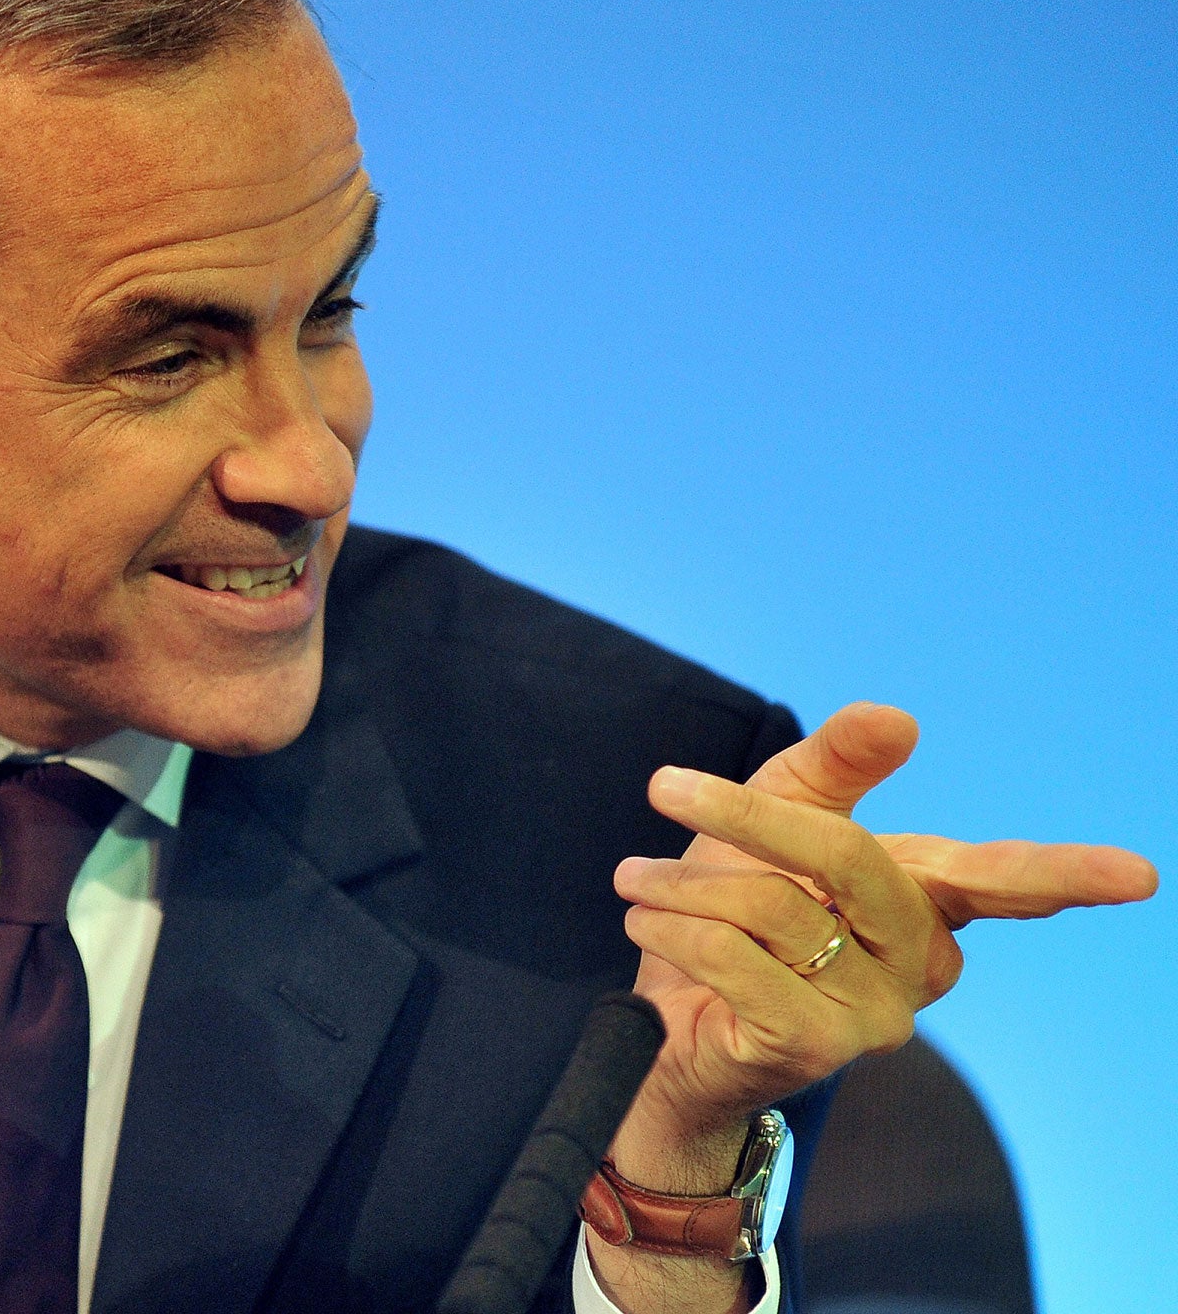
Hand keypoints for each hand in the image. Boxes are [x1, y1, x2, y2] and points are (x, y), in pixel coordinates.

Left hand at [613, 702, 1157, 1157]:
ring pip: (776, 906)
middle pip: (850, 856)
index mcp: (923, 901)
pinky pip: (736, 958)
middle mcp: (919, 964)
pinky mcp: (813, 1048)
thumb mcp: (776, 813)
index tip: (1139, 874)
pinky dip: (672, 927)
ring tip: (637, 881)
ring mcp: (875, 1016)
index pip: (1002, 880)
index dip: (1068, 874)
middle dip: (748, 814)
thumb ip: (837, 764)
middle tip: (665, 785)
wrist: (662, 1017)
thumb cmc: (728, 908)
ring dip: (683, 882)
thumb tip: (900, 717)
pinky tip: (645, 924)